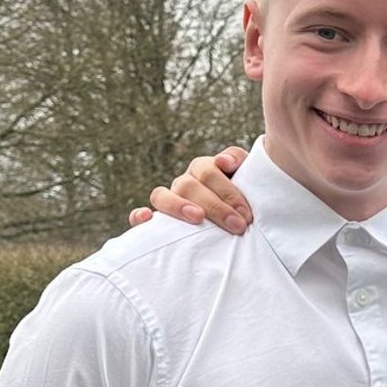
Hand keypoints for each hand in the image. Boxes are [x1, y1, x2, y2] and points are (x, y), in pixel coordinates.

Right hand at [129, 146, 252, 232]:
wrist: (239, 224)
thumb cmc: (245, 203)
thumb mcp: (249, 179)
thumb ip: (239, 161)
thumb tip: (223, 161)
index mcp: (204, 170)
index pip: (208, 170)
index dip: (227, 191)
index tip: (246, 213)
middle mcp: (184, 183)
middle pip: (189, 185)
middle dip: (215, 206)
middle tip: (237, 225)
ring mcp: (168, 201)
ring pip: (161, 195)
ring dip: (178, 206)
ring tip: (198, 218)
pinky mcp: (156, 224)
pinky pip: (138, 217)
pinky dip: (139, 216)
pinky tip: (147, 219)